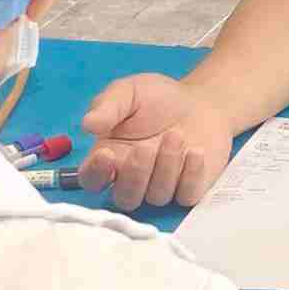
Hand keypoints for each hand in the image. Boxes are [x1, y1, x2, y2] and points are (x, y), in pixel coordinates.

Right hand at [77, 73, 234, 208]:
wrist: (201, 101)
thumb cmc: (158, 98)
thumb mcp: (128, 92)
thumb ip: (107, 107)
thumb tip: (87, 124)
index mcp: (109, 157)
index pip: (92, 178)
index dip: (96, 172)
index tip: (106, 154)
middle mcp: (132, 178)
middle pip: (125, 197)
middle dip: (135, 174)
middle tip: (145, 147)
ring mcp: (161, 187)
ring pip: (157, 196)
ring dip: (166, 166)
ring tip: (176, 135)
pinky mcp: (189, 189)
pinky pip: (186, 196)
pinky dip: (191, 175)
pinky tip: (195, 151)